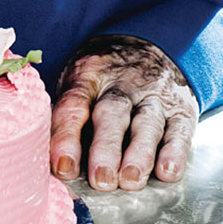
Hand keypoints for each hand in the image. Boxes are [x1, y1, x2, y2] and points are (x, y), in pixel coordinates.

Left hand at [50, 35, 198, 190]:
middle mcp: (121, 84)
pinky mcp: (180, 109)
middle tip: (101, 179)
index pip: (74, 104)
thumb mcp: (77, 80)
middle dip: (106, 148)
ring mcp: (153, 96)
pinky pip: (179, 129)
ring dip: (140, 154)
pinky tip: (167, 172)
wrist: (147, 43)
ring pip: (147, 123)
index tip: (63, 167)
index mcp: (88, 75)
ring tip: (130, 180)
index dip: (67, 136)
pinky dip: (175, 152)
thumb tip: (42, 158)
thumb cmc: (101, 76)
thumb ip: (64, 113)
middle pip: (112, 114)